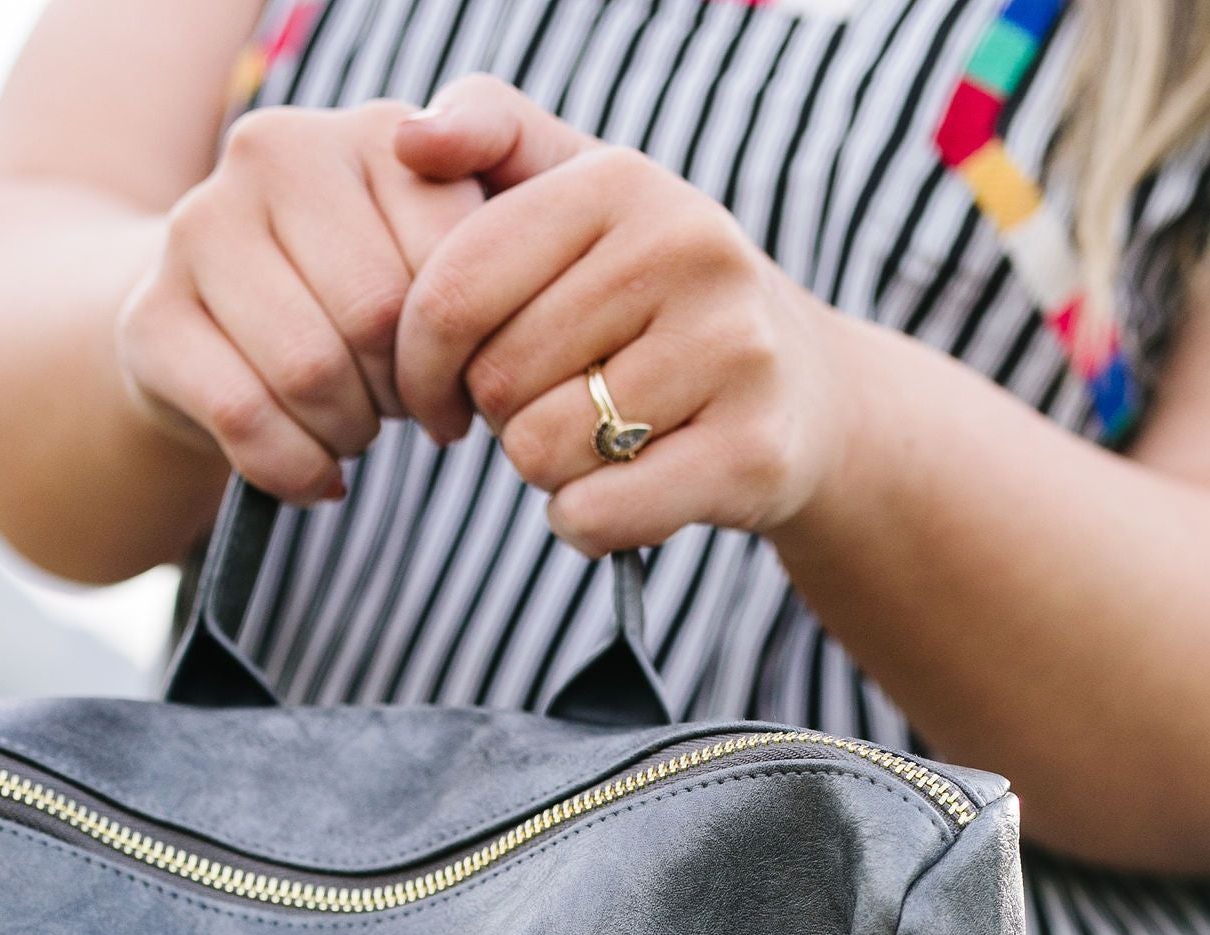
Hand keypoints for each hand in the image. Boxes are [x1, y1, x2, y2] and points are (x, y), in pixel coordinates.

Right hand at [116, 101, 484, 507]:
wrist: (221, 326)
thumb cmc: (365, 291)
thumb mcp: (445, 238)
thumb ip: (489, 181)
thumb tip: (443, 183)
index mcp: (366, 129)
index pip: (447, 256)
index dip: (460, 345)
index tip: (453, 377)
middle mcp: (271, 154)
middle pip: (374, 317)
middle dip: (402, 394)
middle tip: (398, 410)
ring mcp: (197, 230)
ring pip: (308, 371)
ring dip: (350, 435)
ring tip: (355, 431)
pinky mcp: (150, 317)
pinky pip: (247, 419)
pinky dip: (296, 469)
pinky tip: (314, 472)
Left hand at [391, 78, 854, 553]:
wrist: (801, 386)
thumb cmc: (651, 295)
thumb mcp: (578, 191)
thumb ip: (491, 137)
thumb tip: (408, 142)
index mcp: (622, 180)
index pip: (452, 291)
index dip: (418, 363)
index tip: (438, 388)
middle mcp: (688, 248)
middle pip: (496, 381)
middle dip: (499, 415)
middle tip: (551, 404)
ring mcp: (731, 350)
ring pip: (539, 454)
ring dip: (544, 469)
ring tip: (597, 439)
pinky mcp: (750, 452)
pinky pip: (593, 514)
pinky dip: (583, 522)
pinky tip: (619, 491)